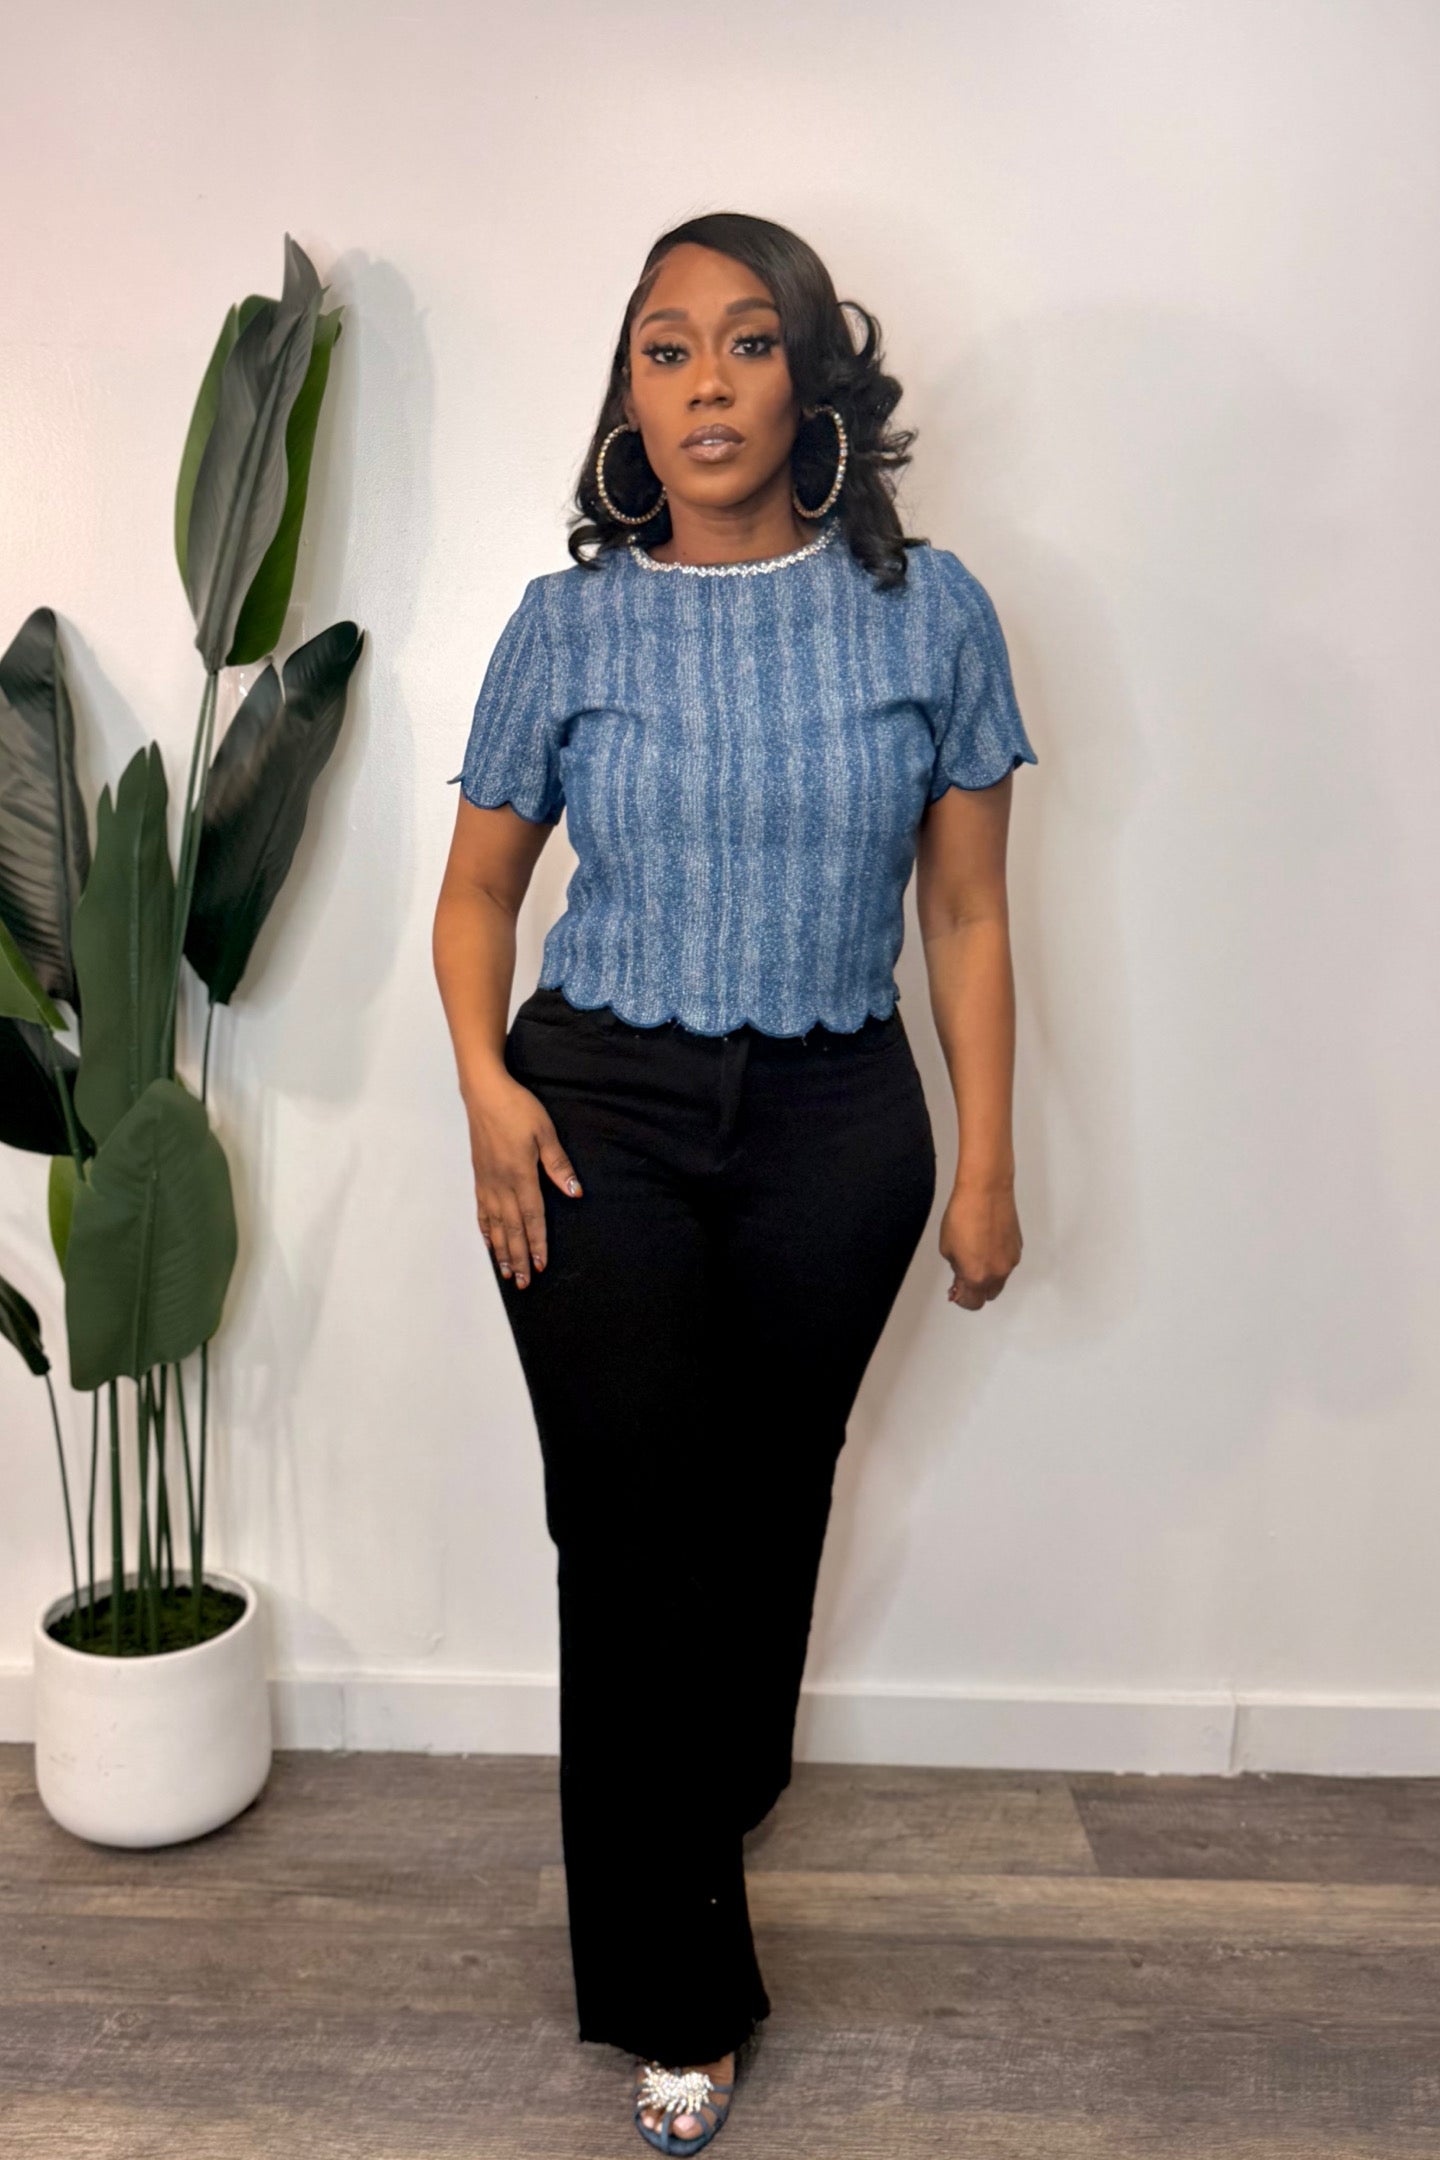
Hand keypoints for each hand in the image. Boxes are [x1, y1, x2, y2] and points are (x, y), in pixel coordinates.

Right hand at [462, 1070, 582, 1288]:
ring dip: (501, 1251)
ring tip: (505, 1273)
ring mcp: (488, 1182)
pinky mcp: (480, 1177)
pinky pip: (482, 1211)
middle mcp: (502, 1185)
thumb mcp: (545, 1133)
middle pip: (512, 1229)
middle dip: (518, 1257)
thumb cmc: (518, 1109)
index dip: (537, 1243)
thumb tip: (575, 1192)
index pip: (532, 1217)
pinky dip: (486, 1230)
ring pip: (496, 1225)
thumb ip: (559, 1165)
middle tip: (522, 1282)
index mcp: (521, 1176)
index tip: (540, 1265)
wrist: (485, 1094)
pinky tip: (489, 1243)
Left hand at [939, 1179, 1022, 1309]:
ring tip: (975, 1252)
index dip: (962, 1298)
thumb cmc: (964, 1213)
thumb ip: (956, 1268)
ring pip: (999, 1279)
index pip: (972, 1303)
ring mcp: (1011, 1260)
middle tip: (963, 1273)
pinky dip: (997, 1259)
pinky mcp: (1018, 1247)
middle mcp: (998, 1272)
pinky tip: (986, 1242)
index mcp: (978, 1276)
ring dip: (988, 1274)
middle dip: (976, 1288)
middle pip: (988, 1295)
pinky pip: (1007, 1262)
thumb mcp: (947, 1247)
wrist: (986, 1190)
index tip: (956, 1290)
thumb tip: (961, 1276)